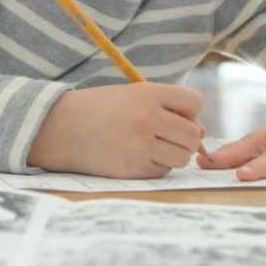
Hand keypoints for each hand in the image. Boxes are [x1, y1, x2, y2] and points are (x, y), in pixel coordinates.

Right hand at [28, 83, 203, 178]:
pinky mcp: (132, 169)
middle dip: (186, 137)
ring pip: (182, 157)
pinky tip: (136, 155)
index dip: (189, 111)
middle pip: (193, 135)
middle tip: (166, 134)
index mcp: (148, 94)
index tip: (174, 114)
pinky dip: (156, 166)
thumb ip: (169, 109)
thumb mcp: (135, 95)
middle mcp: (147, 118)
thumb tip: (201, 135)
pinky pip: (162, 171)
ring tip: (152, 145)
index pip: (195, 103)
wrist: (63, 128)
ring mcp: (140, 146)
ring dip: (173, 154)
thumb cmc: (103, 109)